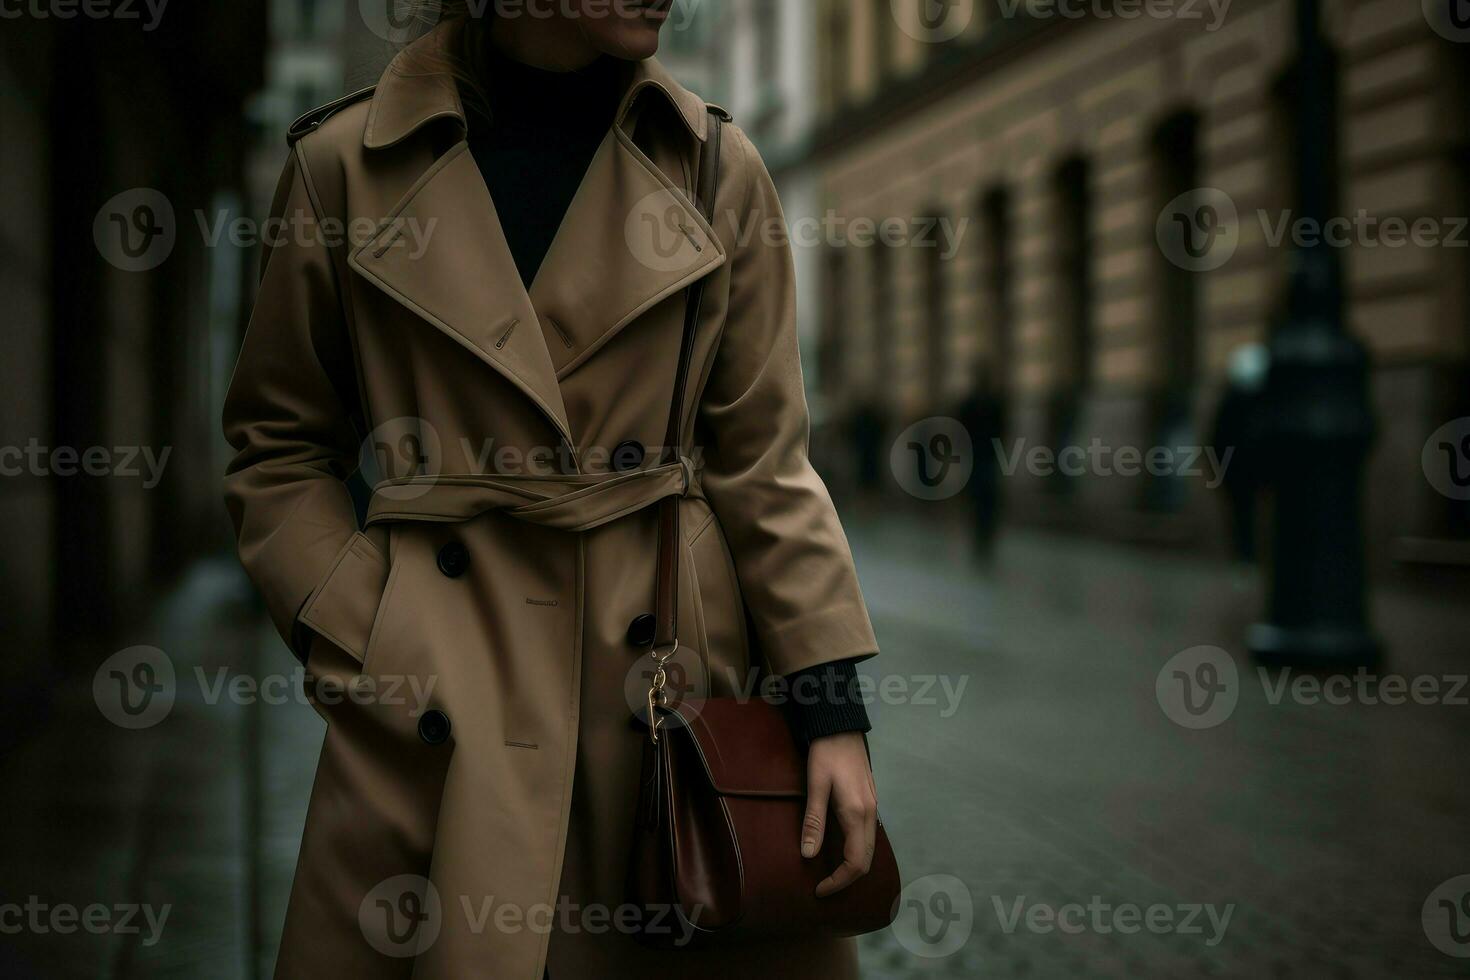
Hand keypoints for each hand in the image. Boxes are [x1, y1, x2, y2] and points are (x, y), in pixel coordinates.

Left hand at [800, 732, 877, 897]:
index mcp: (857, 814)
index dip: (838, 881)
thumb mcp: (815, 785)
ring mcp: (873, 808)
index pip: (855, 862)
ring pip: (869, 849)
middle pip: (866, 860)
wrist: (841, 727)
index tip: (819, 890)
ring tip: (830, 874)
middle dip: (846, 879)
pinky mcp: (870, 802)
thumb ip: (813, 821)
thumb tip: (809, 855)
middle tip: (823, 887)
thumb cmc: (826, 754)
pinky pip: (868, 837)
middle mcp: (871, 815)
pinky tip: (839, 850)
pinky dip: (856, 852)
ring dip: (853, 866)